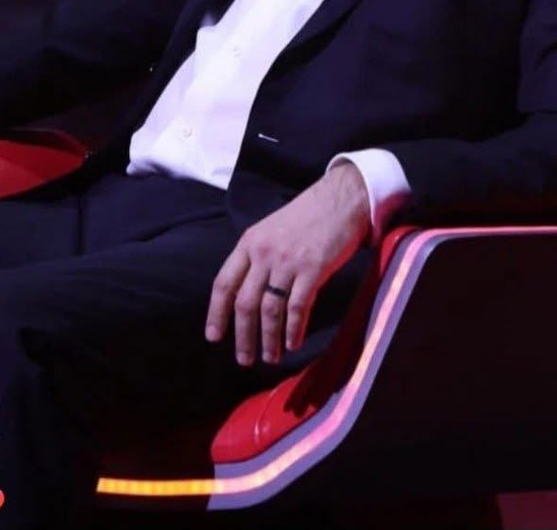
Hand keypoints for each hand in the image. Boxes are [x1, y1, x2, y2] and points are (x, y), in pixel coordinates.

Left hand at [205, 163, 370, 365]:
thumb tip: (246, 292)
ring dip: (269, 339)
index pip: (224, 283)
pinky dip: (293, 330)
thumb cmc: (308, 215)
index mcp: (249, 242)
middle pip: (245, 303)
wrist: (341, 198)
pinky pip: (297, 307)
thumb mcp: (271, 229)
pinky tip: (293, 343)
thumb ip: (257, 256)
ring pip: (269, 310)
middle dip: (243, 336)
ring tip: (271, 357)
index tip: (214, 337)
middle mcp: (264, 253)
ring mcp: (288, 261)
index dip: (216, 313)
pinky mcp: (313, 269)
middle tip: (244, 359)